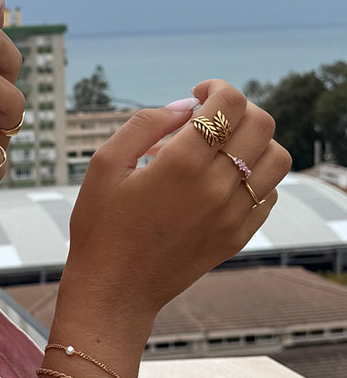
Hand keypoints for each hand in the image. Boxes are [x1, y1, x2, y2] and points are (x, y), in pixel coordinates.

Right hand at [61, 79, 291, 340]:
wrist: (114, 289)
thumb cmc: (101, 226)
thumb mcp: (104, 166)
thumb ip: (143, 125)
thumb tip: (184, 106)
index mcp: (181, 164)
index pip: (229, 103)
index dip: (217, 88)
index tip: (198, 95)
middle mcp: (216, 186)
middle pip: (261, 124)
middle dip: (237, 109)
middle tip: (209, 118)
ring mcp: (232, 214)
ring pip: (276, 158)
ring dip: (254, 141)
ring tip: (221, 149)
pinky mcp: (238, 236)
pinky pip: (269, 193)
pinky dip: (254, 176)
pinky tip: (221, 180)